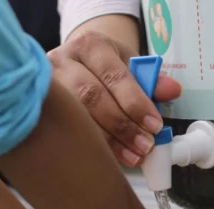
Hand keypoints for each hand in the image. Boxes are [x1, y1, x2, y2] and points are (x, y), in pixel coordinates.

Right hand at [48, 31, 181, 166]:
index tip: (155, 125)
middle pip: (92, 97)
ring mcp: (46, 87)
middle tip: (145, 146)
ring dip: (108, 142)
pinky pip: (67, 133)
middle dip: (123, 126)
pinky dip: (91, 147)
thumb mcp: (129, 65)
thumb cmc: (105, 67)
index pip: (114, 75)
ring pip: (76, 118)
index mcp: (89, 46)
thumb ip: (151, 80)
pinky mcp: (41, 108)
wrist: (75, 64)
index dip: (135, 103)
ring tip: (133, 157)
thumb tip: (172, 91)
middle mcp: (62, 62)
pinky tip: (108, 159)